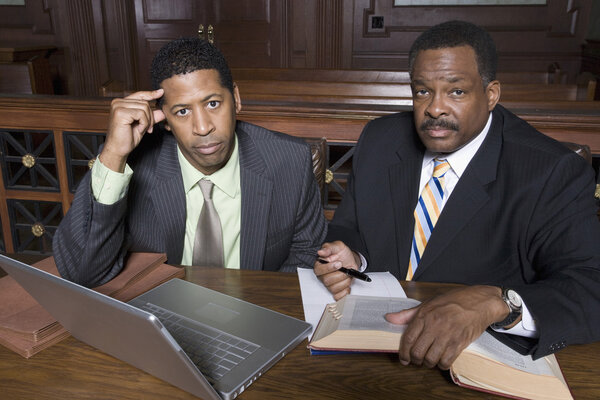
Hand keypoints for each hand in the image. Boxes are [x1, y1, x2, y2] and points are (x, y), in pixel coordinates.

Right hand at [99, 89, 164, 171]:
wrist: (118, 150)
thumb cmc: (127, 139)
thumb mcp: (143, 125)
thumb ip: (151, 117)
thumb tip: (162, 111)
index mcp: (122, 103)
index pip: (139, 95)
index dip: (150, 94)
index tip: (160, 92)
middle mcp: (118, 102)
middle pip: (145, 102)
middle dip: (150, 117)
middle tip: (147, 128)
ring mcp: (118, 106)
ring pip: (144, 108)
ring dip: (147, 121)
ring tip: (142, 129)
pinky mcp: (120, 112)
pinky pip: (141, 114)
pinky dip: (144, 124)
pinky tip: (138, 130)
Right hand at [314, 241, 361, 299]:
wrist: (350, 260)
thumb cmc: (341, 254)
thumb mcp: (337, 246)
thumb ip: (329, 248)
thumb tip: (320, 252)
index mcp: (319, 265)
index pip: (319, 270)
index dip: (329, 268)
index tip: (339, 263)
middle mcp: (322, 276)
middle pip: (327, 281)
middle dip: (340, 275)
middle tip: (346, 269)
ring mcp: (328, 284)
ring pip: (334, 288)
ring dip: (344, 282)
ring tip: (348, 275)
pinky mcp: (335, 291)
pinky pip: (338, 296)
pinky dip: (345, 292)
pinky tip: (347, 285)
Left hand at [385, 285, 507, 369]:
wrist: (479, 302)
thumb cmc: (454, 301)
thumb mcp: (429, 303)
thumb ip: (408, 314)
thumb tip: (389, 318)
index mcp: (424, 315)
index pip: (408, 339)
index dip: (403, 352)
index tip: (403, 359)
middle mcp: (434, 326)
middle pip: (417, 352)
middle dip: (415, 360)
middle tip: (416, 360)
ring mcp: (447, 336)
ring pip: (431, 359)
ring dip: (428, 363)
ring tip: (429, 359)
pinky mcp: (459, 343)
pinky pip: (446, 362)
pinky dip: (442, 365)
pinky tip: (442, 360)